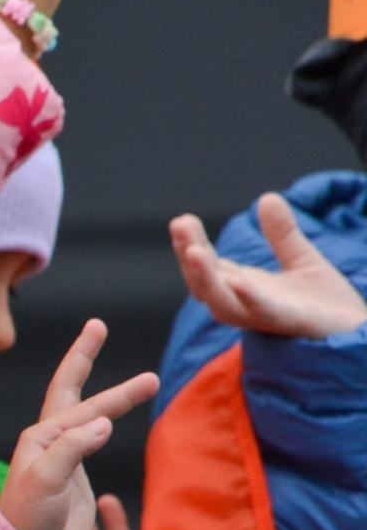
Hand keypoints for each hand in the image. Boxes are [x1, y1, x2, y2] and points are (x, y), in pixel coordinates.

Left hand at [0, 320, 157, 529]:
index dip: (86, 364)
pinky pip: (94, 440)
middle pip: (72, 390)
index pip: (71, 395)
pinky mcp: (76, 478)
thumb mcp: (45, 481)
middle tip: (99, 325)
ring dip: (115, 396)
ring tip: (150, 381)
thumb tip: (104, 421)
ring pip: (90, 414)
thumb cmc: (26, 518)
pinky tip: (116, 419)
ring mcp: (64, 457)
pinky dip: (108, 423)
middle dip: (85, 357)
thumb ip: (72, 450)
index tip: (115, 351)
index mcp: (40, 436)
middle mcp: (50, 440)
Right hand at [171, 193, 366, 338]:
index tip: (181, 221)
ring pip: (222, 304)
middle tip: (180, 225)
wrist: (361, 332)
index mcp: (244, 289)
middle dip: (188, 256)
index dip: (190, 245)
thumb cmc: (327, 304)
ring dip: (205, 278)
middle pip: (204, 285)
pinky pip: (264, 313)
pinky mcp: (291, 323)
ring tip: (194, 252)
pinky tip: (238, 281)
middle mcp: (246, 305)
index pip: (207, 267)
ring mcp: (266, 316)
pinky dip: (249, 298)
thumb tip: (267, 198)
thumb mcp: (302, 259)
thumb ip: (282, 234)